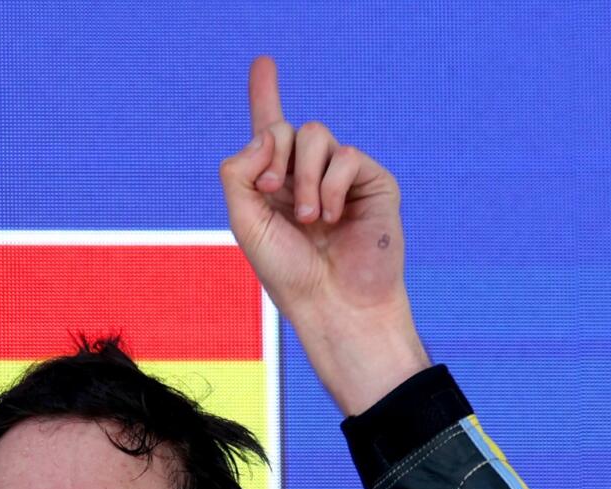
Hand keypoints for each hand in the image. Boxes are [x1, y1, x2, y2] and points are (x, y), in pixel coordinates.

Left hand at [220, 56, 428, 413]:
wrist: (333, 304)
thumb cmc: (288, 272)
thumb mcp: (246, 222)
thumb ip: (238, 173)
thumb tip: (264, 137)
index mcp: (273, 185)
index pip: (268, 133)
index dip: (264, 95)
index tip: (263, 62)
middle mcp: (306, 176)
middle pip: (285, 128)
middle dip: (272, 153)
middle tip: (270, 192)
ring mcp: (341, 177)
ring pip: (316, 134)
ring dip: (304, 176)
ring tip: (309, 218)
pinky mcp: (372, 181)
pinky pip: (346, 155)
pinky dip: (332, 185)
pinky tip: (333, 217)